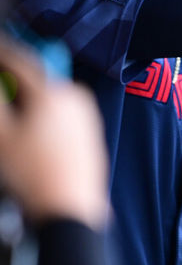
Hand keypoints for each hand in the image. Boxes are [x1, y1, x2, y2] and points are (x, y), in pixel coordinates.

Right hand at [0, 37, 108, 228]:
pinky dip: (43, 113)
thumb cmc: (34, 175)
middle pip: (36, 78)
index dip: (2, 54)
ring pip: (49, 96)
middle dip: (14, 80)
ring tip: (12, 116)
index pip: (21, 60)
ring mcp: (87, 116)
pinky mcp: (90, 133)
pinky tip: (29, 131)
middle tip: (3, 92)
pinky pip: (61, 113)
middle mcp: (77, 99)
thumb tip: (1, 85)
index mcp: (55, 93)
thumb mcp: (1, 134)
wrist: (69, 210)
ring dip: (27, 98)